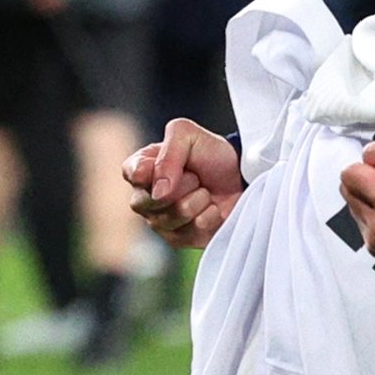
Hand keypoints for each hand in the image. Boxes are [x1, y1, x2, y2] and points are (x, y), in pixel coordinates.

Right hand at [125, 119, 243, 249]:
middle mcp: (144, 199)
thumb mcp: (187, 134)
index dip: (157, 169)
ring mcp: (161, 222)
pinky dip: (209, 216)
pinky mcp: (181, 240)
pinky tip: (212, 208)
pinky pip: (192, 232)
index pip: (134, 174)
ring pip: (174, 216)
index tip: (180, 163)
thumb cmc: (210, 153)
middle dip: (184, 185)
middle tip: (195, 176)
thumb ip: (168, 155)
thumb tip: (158, 193)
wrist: (240, 175)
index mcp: (139, 170)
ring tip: (205, 191)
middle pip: (152, 200)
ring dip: (199, 199)